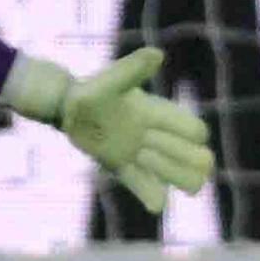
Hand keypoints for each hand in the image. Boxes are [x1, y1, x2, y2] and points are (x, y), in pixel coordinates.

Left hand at [24, 48, 215, 212]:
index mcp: (155, 112)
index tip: (182, 134)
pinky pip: (141, 184)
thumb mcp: (109, 81)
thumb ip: (132, 71)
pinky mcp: (121, 166)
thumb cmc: (91, 90)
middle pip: (186, 153)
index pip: (189, 127)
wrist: (68, 108)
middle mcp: (152, 133)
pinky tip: (156, 206)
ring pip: (170, 172)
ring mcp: (138, 152)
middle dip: (187, 159)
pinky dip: (150, 195)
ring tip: (174, 180)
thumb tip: (158, 54)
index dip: (191, 133)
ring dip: (175, 176)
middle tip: (178, 162)